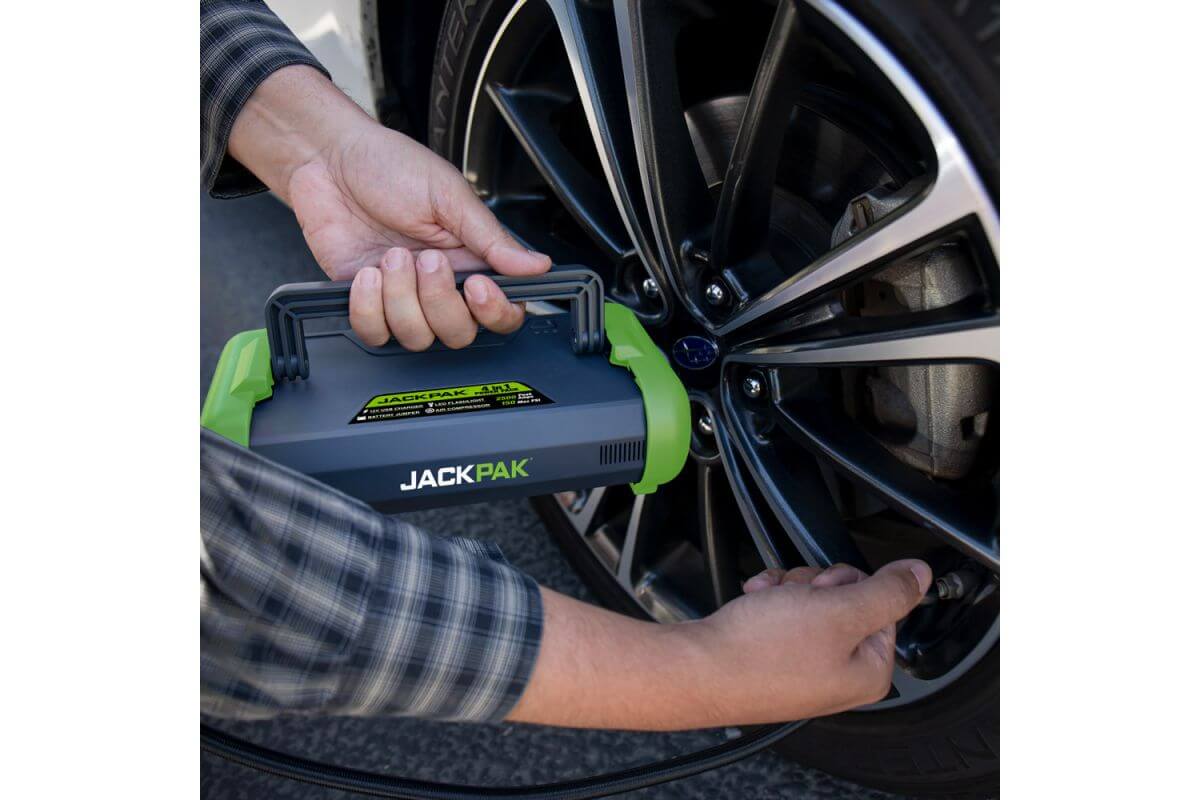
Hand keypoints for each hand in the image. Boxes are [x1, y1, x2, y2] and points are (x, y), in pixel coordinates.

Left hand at [228, 65, 550, 349]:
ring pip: (417, 337)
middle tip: (425, 259)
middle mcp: (440, 285)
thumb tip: (537, 264)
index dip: (494, 312)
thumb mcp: (449, 195)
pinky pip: (375, 333)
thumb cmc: (389, 166)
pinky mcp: (365, 302)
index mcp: (472, 259)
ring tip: (390, 257)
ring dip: (401, 298)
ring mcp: (403, 297)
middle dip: (440, 301)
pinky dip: (368, 308)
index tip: (478, 286)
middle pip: (459, 334)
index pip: (502, 311)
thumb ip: (492, 237)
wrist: (329, 159)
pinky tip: (366, 274)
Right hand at [506, 559, 930, 729]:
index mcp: (869, 671)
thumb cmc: (762, 651)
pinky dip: (767, 602)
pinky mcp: (773, 660)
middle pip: (845, 598)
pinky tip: (754, 606)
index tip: (826, 589)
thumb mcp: (839, 610)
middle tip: (795, 596)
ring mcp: (804, 669)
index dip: (851, 584)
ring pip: (811, 601)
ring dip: (787, 589)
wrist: (698, 670)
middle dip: (814, 584)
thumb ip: (887, 591)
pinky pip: (782, 615)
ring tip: (767, 601)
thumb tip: (919, 575)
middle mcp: (839, 675)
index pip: (882, 603)